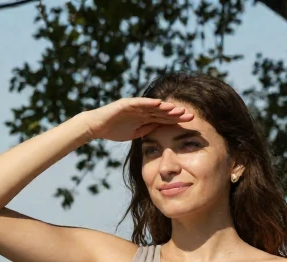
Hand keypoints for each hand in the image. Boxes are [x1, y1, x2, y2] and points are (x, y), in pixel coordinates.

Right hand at [76, 98, 194, 141]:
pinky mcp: (126, 103)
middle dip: (176, 113)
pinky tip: (160, 103)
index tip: (190, 123)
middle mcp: (142, 109)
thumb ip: (147, 130)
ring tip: (178, 109)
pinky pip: (140, 103)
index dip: (176, 120)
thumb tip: (160, 130)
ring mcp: (135, 105)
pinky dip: (149, 102)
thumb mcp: (135, 134)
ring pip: (154, 106)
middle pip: (162, 111)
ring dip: (166, 107)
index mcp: (145, 117)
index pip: (164, 118)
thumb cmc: (113, 130)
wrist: (96, 127)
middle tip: (190, 115)